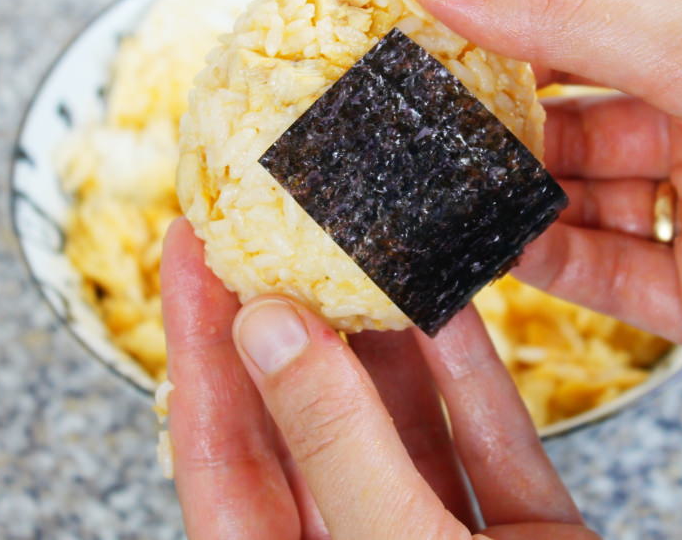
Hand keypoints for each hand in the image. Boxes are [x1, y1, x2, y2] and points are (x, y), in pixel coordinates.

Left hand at [161, 215, 599, 539]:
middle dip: (292, 323)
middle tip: (275, 216)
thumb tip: (267, 324)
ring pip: (404, 432)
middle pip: (307, 434)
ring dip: (388, 336)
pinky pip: (492, 448)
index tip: (188, 249)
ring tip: (363, 234)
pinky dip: (475, 373)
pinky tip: (455, 297)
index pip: (220, 464)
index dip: (198, 354)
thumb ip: (334, 446)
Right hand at [405, 0, 681, 383]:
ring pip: (589, 205)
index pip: (580, 25)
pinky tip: (502, 254)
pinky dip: (556, 273)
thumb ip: (560, 12)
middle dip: (498, 123)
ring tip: (442, 189)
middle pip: (578, 121)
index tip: (417, 24)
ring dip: (518, 201)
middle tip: (413, 119)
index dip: (498, 23)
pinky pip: (620, 286)